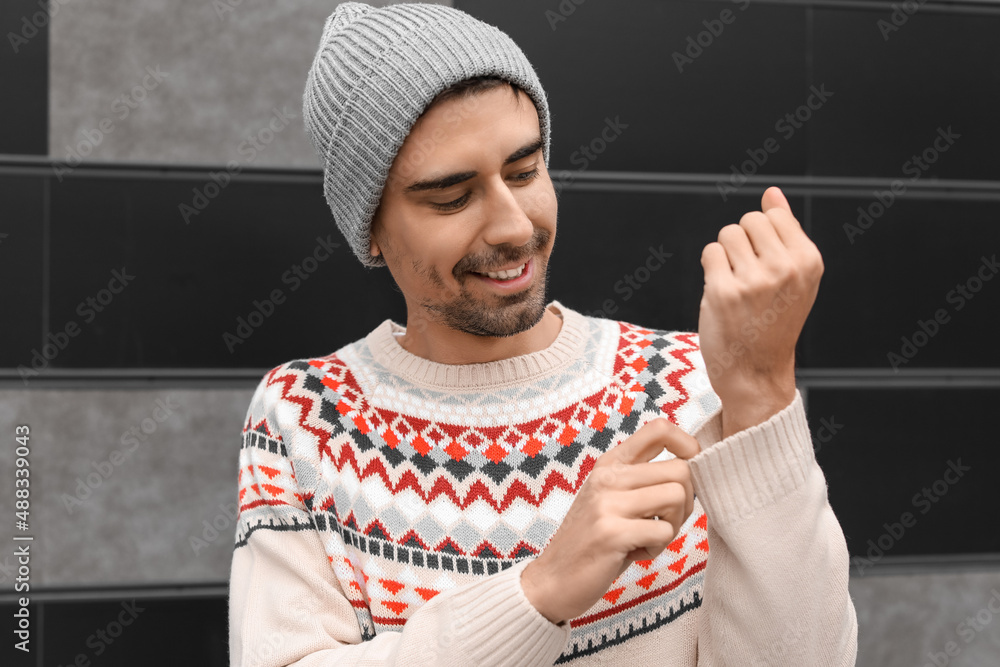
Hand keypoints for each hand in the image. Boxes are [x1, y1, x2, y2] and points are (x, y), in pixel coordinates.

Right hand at [521, 418, 700, 625]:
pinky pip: (664, 531)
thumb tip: (692, 468)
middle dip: (687, 501)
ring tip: (649, 538)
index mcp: (610, 463)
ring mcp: (608, 503)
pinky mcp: (612, 533)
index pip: (659, 428)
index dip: (688, 444)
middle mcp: (608, 477)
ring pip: (678, 497)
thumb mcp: (610, 497)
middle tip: (665, 521)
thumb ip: (642, 479)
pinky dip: (658, 549)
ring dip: (673, 525)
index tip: (688, 473)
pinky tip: (635, 553)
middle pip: (681, 469)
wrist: (553, 579)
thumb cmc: (593, 540)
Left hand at [698, 186, 823, 436]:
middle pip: (747, 221)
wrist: (757, 371)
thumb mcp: (793, 276)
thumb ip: (784, 231)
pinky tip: (723, 292)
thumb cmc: (773, 321)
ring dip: (725, 256)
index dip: (761, 236)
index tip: (766, 265)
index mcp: (808, 261)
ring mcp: (754, 281)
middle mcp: (785, 269)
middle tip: (749, 277)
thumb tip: (772, 193)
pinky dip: (712, 269)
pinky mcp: (724, 292)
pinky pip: (710, 253)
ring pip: (726, 234)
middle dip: (742, 243)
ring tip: (737, 284)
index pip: (772, 215)